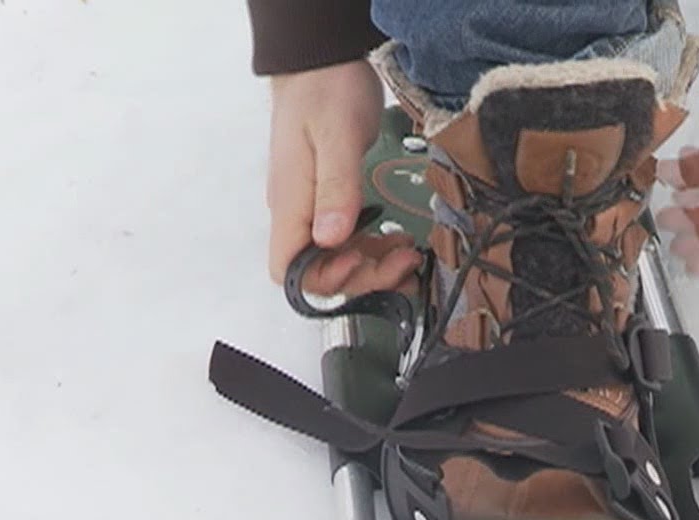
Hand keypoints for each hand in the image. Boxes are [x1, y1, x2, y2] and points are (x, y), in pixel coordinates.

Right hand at [268, 60, 421, 294]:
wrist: (322, 60)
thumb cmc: (325, 89)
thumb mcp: (337, 136)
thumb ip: (336, 190)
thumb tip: (331, 238)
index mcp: (290, 203)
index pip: (289, 269)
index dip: (325, 279)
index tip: (361, 262)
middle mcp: (296, 211)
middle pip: (319, 271)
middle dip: (363, 276)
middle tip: (403, 262)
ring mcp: (312, 206)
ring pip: (337, 258)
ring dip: (374, 265)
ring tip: (408, 254)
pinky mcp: (330, 198)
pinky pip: (348, 239)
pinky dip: (374, 247)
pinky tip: (398, 241)